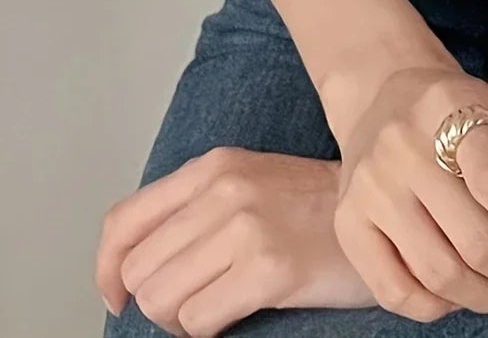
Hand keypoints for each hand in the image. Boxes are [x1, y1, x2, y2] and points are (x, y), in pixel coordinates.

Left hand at [96, 147, 374, 335]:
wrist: (381, 209)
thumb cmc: (314, 209)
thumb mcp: (247, 185)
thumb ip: (193, 210)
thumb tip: (129, 267)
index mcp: (212, 167)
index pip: (123, 222)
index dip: (105, 270)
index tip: (116, 298)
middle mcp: (224, 188)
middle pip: (137, 270)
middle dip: (155, 302)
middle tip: (191, 306)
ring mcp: (247, 225)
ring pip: (161, 299)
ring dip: (180, 321)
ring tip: (215, 310)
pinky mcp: (270, 266)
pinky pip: (198, 321)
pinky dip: (206, 332)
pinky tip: (236, 315)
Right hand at [331, 65, 487, 323]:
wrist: (384, 96)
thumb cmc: (458, 111)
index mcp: (448, 106)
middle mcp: (400, 147)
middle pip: (471, 239)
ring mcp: (369, 187)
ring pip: (438, 274)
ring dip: (486, 296)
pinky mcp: (347, 222)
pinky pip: (395, 291)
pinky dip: (438, 307)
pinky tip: (462, 293)